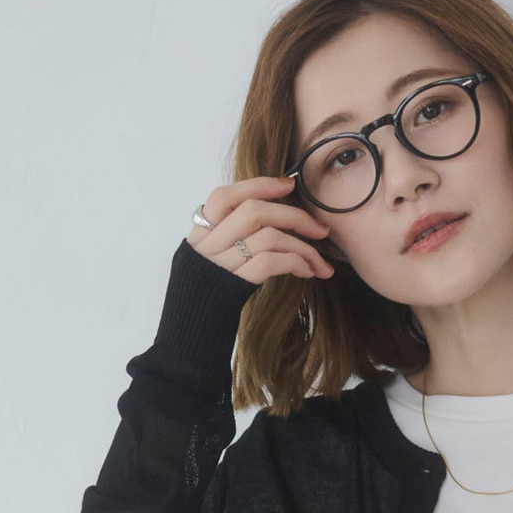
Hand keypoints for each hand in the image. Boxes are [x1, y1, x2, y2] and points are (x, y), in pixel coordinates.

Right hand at [187, 175, 336, 285]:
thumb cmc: (210, 291)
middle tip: (321, 230)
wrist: (192, 328)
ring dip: (304, 248)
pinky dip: (295, 263)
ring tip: (320, 263)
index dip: (259, 185)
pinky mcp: (234, 285)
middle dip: (295, 217)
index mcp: (202, 231)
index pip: (225, 195)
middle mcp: (208, 244)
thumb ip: (231, 234)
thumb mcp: (212, 255)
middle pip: (255, 212)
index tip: (289, 184)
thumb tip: (273, 216)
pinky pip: (270, 263)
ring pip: (269, 237)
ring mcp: (220, 264)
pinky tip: (308, 271)